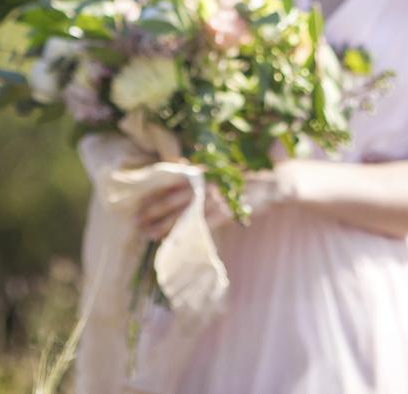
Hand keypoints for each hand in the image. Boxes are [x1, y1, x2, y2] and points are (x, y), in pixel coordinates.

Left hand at [135, 168, 291, 242]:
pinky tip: (175, 240)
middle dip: (154, 212)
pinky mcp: (225, 214)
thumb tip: (181, 167)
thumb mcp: (220, 170)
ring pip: (185, 215)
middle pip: (174, 200)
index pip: (173, 184)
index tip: (139, 203)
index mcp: (203, 173)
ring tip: (149, 234)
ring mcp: (215, 200)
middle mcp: (206, 185)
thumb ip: (201, 172)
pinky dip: (187, 233)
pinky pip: (201, 226)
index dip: (155, 194)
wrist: (269, 184)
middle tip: (137, 222)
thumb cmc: (243, 177)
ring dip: (165, 225)